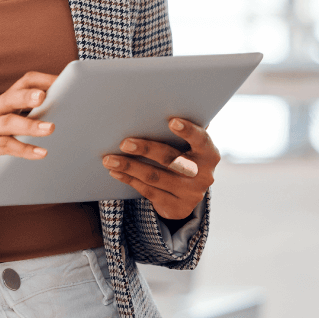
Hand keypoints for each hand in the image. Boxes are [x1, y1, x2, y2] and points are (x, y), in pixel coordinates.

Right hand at [0, 72, 55, 186]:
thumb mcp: (8, 125)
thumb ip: (28, 117)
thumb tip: (65, 114)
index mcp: (4, 102)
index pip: (23, 82)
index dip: (42, 80)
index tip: (63, 81)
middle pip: (10, 98)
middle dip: (28, 96)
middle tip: (44, 96)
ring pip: (7, 123)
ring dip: (30, 125)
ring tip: (51, 128)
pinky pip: (3, 146)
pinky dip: (23, 149)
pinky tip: (40, 152)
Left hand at [102, 117, 217, 220]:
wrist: (187, 195)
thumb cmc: (183, 158)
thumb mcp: (188, 147)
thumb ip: (180, 132)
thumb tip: (154, 109)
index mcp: (209, 154)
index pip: (201, 140)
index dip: (188, 131)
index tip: (171, 121)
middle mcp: (203, 175)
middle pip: (170, 159)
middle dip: (145, 149)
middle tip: (124, 143)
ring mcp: (191, 194)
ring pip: (154, 177)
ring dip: (129, 167)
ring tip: (109, 159)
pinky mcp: (177, 208)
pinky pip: (148, 191)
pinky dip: (129, 179)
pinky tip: (115, 172)